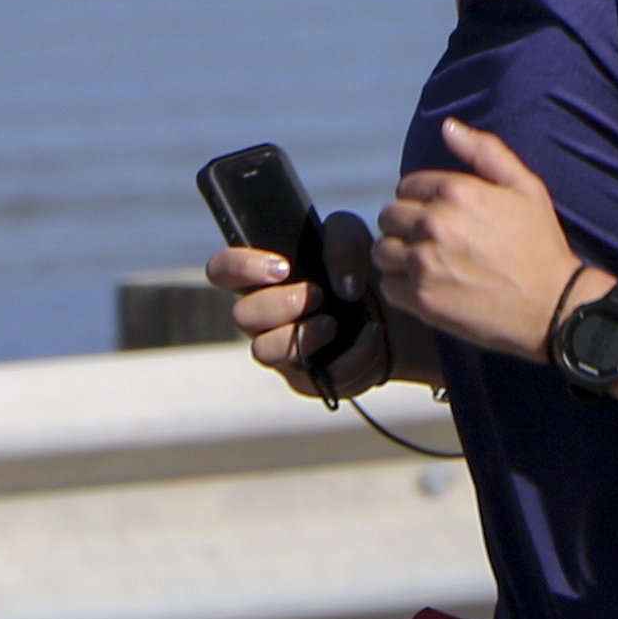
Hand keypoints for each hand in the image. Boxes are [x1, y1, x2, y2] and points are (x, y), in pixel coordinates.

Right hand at [217, 211, 387, 397]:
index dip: (239, 267)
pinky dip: (354, 355)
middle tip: (318, 294)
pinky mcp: (312, 379)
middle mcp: (264, 317)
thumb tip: (343, 286)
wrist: (395, 309)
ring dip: (300, 336)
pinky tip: (373, 333)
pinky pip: (321, 378)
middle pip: (241, 315)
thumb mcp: (357, 239)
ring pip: (263, 351)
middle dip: (281, 303)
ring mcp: (283, 351)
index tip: (282, 267)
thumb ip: (343, 243)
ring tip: (333, 322)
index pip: (222, 270)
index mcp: (262, 277)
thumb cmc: (360, 268)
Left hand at [379, 119, 592, 359]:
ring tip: (426, 264)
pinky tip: (427, 286)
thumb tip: (448, 127)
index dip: (421, 201)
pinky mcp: (421, 298)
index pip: (407, 187)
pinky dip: (401, 286)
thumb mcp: (525, 187)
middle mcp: (434, 224)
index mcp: (456, 192)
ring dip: (398, 255)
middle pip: (389, 216)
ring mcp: (424, 262)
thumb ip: (485, 151)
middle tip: (431, 241)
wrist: (552, 306)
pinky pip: (387, 285)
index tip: (438, 216)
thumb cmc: (540, 245)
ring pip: (382, 251)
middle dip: (405, 226)